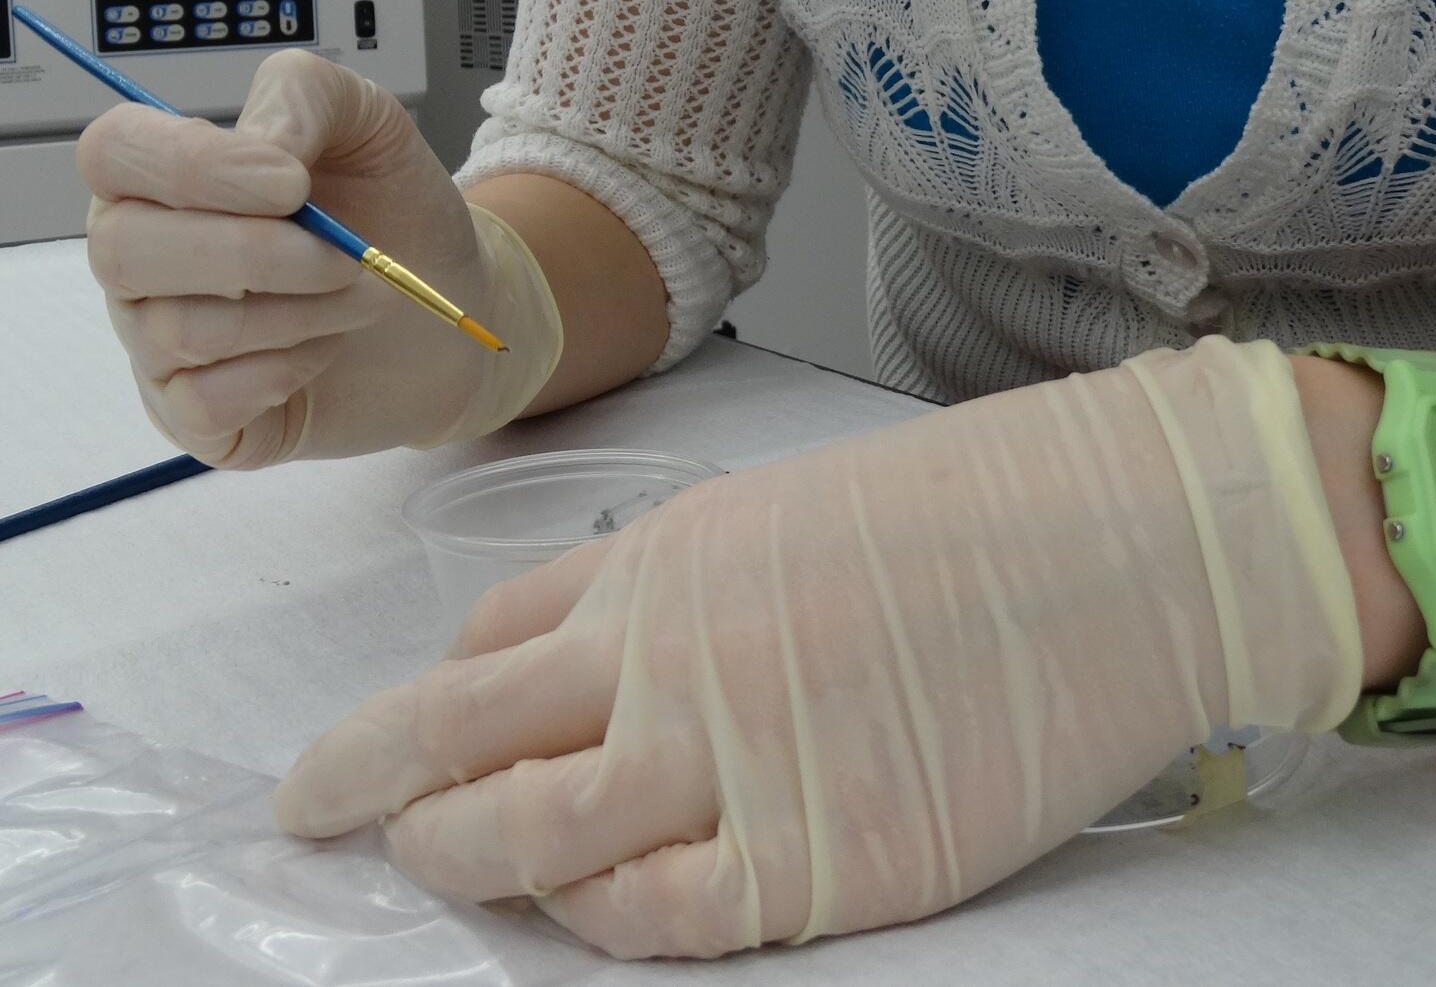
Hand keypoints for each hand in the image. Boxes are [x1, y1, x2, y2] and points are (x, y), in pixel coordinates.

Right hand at [77, 48, 561, 466]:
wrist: (449, 306)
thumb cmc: (394, 212)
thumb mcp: (367, 121)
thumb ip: (302, 96)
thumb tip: (258, 144)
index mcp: (163, 176)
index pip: (111, 152)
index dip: (192, 167)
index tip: (292, 182)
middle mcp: (141, 258)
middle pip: (125, 251)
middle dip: (258, 254)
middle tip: (346, 256)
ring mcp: (156, 342)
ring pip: (179, 330)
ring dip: (296, 313)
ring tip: (354, 298)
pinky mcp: (193, 417)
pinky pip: (205, 402)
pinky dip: (284, 373)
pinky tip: (321, 352)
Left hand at [272, 337, 1363, 957]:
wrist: (1115, 541)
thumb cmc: (966, 512)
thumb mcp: (774, 510)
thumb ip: (656, 584)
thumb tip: (556, 651)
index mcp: (658, 565)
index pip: (479, 646)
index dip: (402, 706)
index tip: (360, 749)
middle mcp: (667, 661)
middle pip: (456, 741)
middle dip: (367, 788)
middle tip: (320, 818)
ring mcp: (736, 766)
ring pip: (527, 840)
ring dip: (457, 859)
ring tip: (431, 869)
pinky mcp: (820, 864)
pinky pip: (659, 922)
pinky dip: (601, 923)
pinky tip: (592, 914)